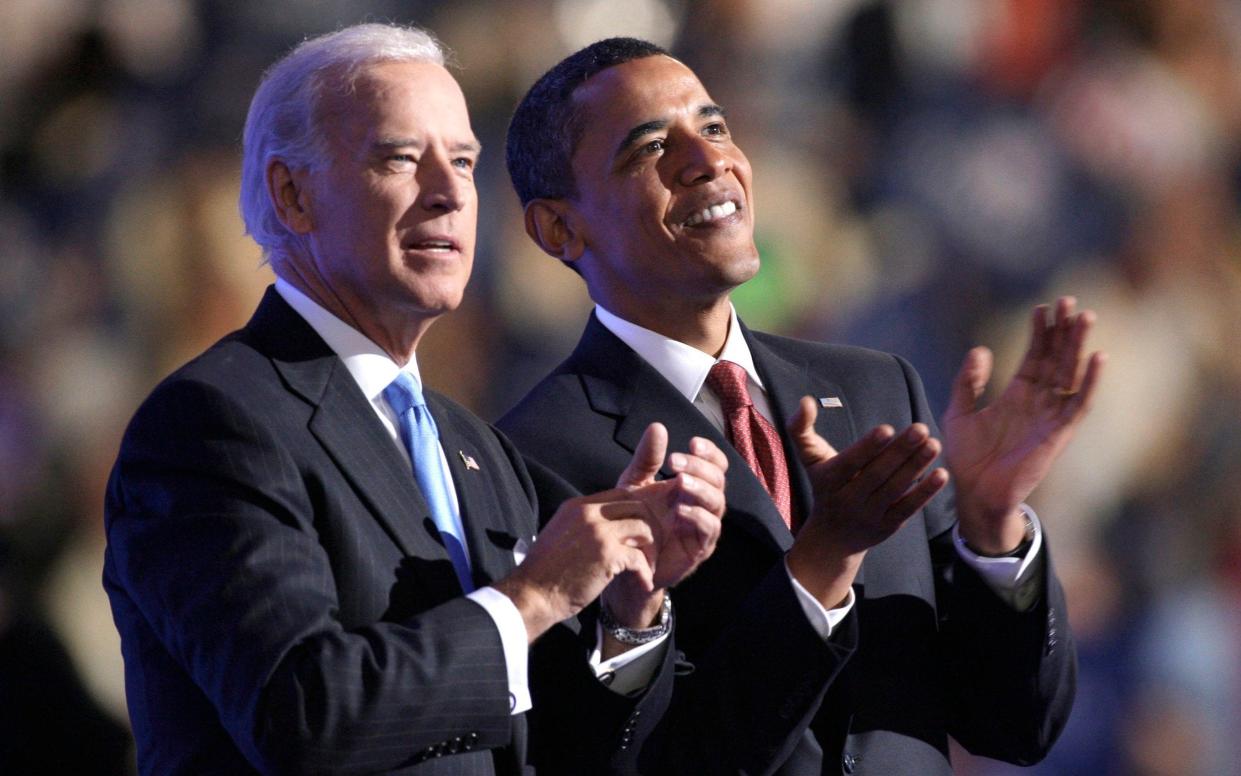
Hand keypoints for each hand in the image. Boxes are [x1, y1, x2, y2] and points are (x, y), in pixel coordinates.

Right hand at [493, 490, 656, 642]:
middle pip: (638, 506)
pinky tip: (643, 584)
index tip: (640, 534)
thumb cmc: (545, 572)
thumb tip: (608, 526)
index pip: (620, 495)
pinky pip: (639, 558)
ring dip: (651, 551)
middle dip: (651, 529)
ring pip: (643, 529)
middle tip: (651, 550)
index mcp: (577, 507)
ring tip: (648, 568)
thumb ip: (584, 525)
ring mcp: (598, 532)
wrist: (531, 595)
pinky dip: (645, 573)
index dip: (637, 513)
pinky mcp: (606, 555)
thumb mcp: (561, 534)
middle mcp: (588, 513)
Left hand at [602, 423, 725, 628]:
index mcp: (693, 485)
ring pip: (717, 503)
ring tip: (680, 481)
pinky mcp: (700, 548)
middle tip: (676, 461)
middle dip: (700, 467)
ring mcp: (704, 526)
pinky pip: (709, 529)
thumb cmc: (634, 520)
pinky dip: (697, 517)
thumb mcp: (635, 484)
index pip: (714, 464)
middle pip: (718, 479)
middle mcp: (703, 504)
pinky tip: (679, 510)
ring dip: (701, 489)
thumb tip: (658, 427)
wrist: (625, 560)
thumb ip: (647, 459)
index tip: (692, 442)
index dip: (709, 452)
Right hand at [786, 397, 948, 607]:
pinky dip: (925, 492)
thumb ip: (801, 428)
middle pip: (876, 474)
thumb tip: (806, 400)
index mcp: (829, 480)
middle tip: (921, 428)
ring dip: (916, 466)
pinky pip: (908, 508)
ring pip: (894, 489)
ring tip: (934, 444)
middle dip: (900, 451)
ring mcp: (869, 515)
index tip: (887, 429)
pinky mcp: (888, 526)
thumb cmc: (825, 486)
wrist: (831, 539)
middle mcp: (848, 500)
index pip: (849, 463)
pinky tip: (941, 474)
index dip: (868, 447)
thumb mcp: (809, 459)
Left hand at [942, 297, 1104, 553]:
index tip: (1043, 307)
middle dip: (1063, 330)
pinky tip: (1098, 357)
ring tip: (1084, 316)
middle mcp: (1037, 402)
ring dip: (1078, 346)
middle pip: (1056, 358)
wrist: (975, 494)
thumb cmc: (967, 459)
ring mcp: (1050, 417)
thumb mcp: (959, 412)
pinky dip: (1090, 381)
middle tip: (1070, 300)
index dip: (1039, 332)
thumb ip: (968, 382)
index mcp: (1016, 395)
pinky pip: (1079, 404)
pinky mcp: (1058, 433)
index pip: (1034, 356)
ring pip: (1070, 373)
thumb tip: (981, 349)